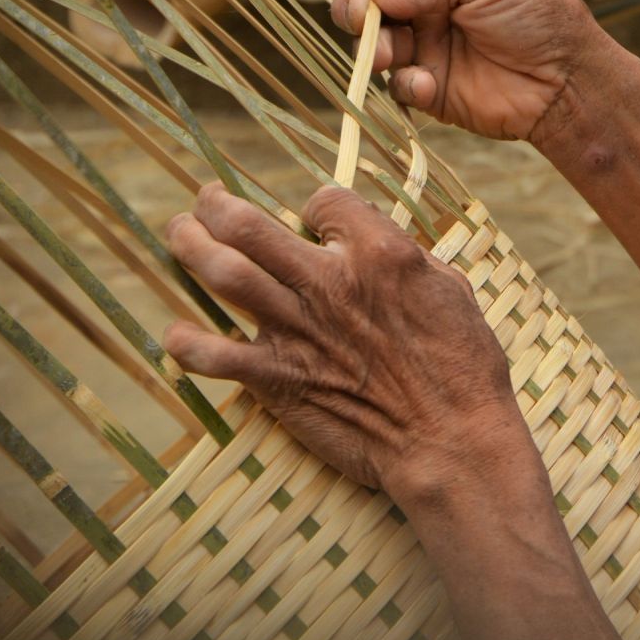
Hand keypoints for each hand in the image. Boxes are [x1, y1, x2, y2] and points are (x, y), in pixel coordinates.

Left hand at [162, 183, 513, 491]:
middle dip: (217, 205)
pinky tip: (176, 336)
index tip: (313, 221)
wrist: (450, 439)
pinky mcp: (279, 378)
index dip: (316, 207)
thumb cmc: (464, 368)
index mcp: (380, 253)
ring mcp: (297, 330)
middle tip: (204, 200)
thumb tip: (379, 246)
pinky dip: (187, 344)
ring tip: (180, 235)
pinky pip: (214, 356)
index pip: (325, 201)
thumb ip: (406, 260)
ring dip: (191, 247)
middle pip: (249, 224)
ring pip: (223, 273)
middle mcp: (329, 282)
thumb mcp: (451, 290)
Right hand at [325, 0, 608, 142]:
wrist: (565, 82)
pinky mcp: (430, 85)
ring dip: (373, 45)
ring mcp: (427, 42)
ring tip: (389, 55)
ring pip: (372, 39)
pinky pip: (396, 84)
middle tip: (363, 17)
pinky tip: (427, 84)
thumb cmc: (537, 16)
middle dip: (355, 3)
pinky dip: (404, 83)